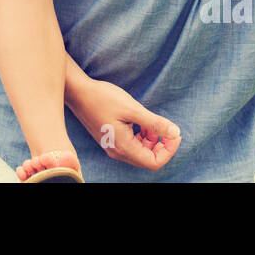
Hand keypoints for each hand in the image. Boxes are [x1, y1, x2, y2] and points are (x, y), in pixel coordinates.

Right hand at [66, 75, 180, 171]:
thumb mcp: (132, 108)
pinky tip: (140, 122)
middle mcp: (118, 152)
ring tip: (151, 122)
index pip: (154, 162)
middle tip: (165, 127)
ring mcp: (113, 147)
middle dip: (161, 145)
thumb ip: (154, 123)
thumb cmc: (103, 98)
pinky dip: (142, 137)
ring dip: (151, 140)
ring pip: (140, 152)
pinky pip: (132, 145)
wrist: (78, 92)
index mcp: (123, 147)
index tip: (174, 133)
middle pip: (148, 159)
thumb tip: (175, 133)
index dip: (168, 150)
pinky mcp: (111, 140)